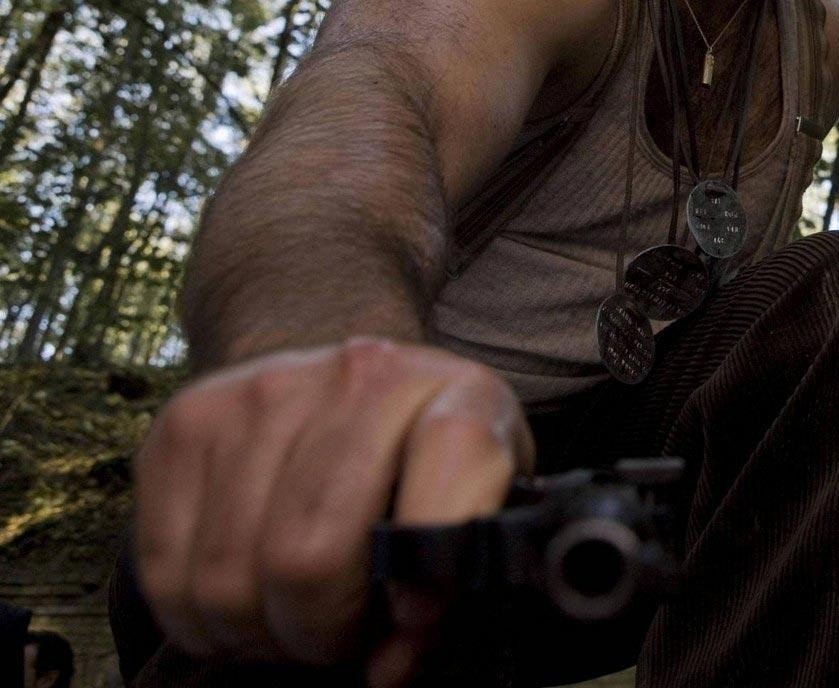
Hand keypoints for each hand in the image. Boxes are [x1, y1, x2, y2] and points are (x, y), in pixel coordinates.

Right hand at [133, 338, 530, 685]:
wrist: (347, 381)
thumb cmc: (419, 459)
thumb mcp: (477, 503)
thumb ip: (450, 585)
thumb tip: (389, 667)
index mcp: (455, 391)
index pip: (455, 456)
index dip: (430, 561)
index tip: (417, 613)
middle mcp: (358, 375)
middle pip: (307, 556)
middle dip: (321, 630)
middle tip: (339, 632)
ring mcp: (261, 392)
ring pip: (228, 581)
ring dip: (257, 632)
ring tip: (292, 614)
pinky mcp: (185, 422)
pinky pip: (167, 574)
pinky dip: (200, 619)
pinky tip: (244, 599)